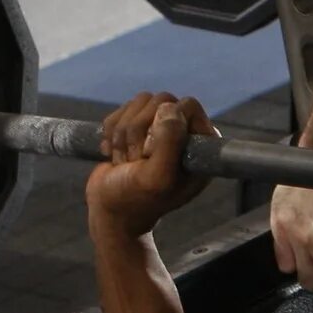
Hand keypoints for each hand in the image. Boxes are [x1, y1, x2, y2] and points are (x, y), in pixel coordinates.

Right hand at [89, 93, 215, 242]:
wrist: (110, 212)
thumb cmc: (136, 200)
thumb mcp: (157, 177)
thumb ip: (169, 143)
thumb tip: (169, 107)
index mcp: (202, 145)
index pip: (188, 105)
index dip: (164, 125)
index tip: (152, 153)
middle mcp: (185, 134)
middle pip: (161, 100)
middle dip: (139, 130)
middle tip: (136, 160)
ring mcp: (160, 129)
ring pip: (140, 102)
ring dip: (124, 134)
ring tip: (126, 161)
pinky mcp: (137, 128)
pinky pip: (123, 109)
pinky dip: (112, 131)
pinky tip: (115, 155)